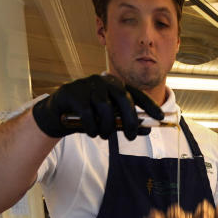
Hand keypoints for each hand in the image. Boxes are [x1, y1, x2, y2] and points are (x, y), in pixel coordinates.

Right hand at [31, 74, 163, 140]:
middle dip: (130, 120)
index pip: (135, 93)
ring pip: (105, 107)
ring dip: (107, 127)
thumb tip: (147, 129)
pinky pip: (88, 113)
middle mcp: (102, 80)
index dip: (149, 105)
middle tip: (130, 137)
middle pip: (123, 98)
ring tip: (104, 136)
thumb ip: (125, 122)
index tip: (160, 117)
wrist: (57, 114)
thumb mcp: (109, 119)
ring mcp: (87, 84)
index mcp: (114, 84)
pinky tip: (92, 132)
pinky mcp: (72, 92)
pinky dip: (92, 127)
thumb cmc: (87, 115)